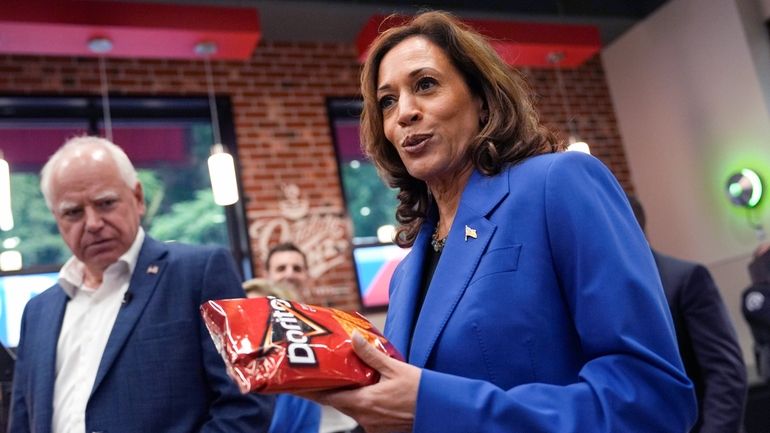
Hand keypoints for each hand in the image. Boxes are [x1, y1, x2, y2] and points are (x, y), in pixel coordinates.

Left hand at [299, 332, 420, 432]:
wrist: (441, 411)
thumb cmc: (421, 391)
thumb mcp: (396, 368)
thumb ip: (371, 354)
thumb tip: (354, 337)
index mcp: (364, 402)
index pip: (328, 398)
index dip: (311, 392)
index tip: (297, 385)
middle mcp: (365, 417)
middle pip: (339, 403)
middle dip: (329, 390)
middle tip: (319, 376)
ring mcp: (374, 425)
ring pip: (352, 409)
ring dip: (347, 396)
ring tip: (345, 380)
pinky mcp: (382, 429)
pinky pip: (365, 415)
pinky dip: (362, 403)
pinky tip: (368, 391)